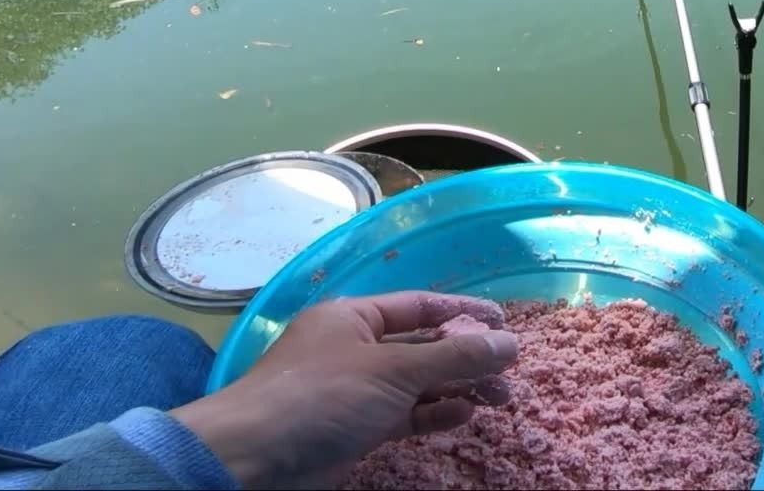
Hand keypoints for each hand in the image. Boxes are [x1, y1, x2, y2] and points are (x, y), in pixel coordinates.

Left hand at [171, 291, 516, 488]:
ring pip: (415, 383)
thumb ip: (453, 359)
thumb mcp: (392, 371)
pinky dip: (432, 413)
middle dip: (466, 357)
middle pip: (421, 345)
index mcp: (352, 315)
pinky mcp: (352, 428)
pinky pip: (402, 414)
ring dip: (456, 388)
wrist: (254, 458)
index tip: (505, 323)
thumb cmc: (320, 396)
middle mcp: (352, 347)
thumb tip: (507, 343)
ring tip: (499, 397)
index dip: (463, 313)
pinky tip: (463, 414)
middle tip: (509, 372)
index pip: (419, 306)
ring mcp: (351, 389)